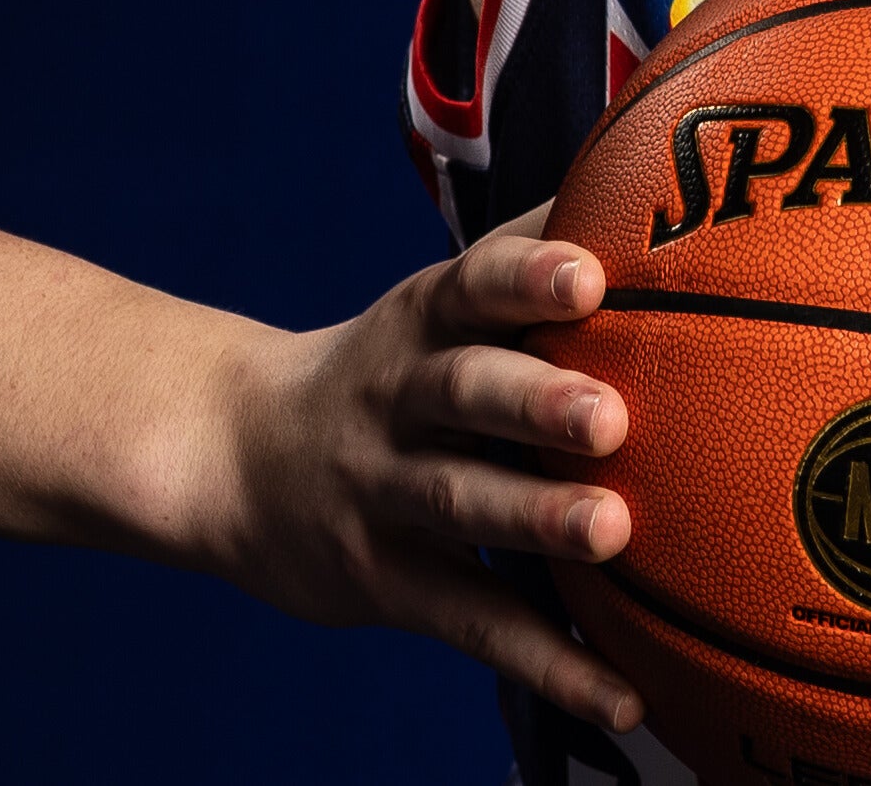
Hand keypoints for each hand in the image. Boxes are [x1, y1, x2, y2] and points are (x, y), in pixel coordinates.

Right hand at [201, 220, 643, 729]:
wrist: (228, 457)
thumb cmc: (385, 368)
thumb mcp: (432, 303)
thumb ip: (526, 253)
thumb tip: (642, 177)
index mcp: (419, 323)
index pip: (470, 287)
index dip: (525, 278)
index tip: (587, 277)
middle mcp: (397, 401)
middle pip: (463, 393)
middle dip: (533, 403)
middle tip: (609, 416)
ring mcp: (382, 496)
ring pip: (460, 505)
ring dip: (537, 521)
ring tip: (616, 533)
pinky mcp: (386, 583)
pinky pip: (474, 623)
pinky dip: (548, 662)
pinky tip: (624, 694)